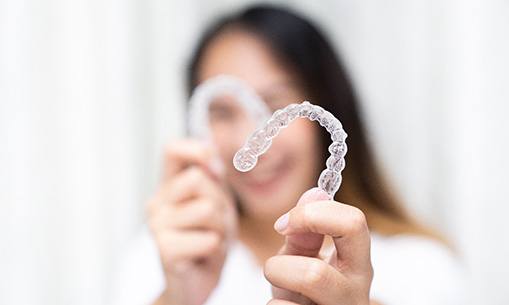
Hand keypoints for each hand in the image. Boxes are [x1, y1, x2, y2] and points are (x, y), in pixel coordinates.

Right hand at [147, 140, 236, 304]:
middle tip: (216, 223)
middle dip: (220, 202)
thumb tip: (209, 151)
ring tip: (211, 239)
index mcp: (168, 186)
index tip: (215, 172)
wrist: (197, 282)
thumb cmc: (208, 238)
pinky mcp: (164, 250)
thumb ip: (213, 176)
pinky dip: (215, 249)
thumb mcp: (217, 201)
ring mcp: (157, 226)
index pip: (173, 149)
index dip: (197, 151)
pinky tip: (203, 256)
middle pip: (198, 179)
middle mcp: (157, 202)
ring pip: (207, 208)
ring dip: (221, 228)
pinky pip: (208, 238)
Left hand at [264, 188, 372, 304]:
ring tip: (277, 283)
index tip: (284, 223)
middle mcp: (356, 290)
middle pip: (328, 259)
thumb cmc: (305, 291)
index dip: (311, 214)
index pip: (353, 222)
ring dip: (277, 275)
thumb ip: (307, 229)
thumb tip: (316, 191)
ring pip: (308, 280)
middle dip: (289, 252)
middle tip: (277, 258)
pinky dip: (273, 303)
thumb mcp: (304, 258)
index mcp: (357, 263)